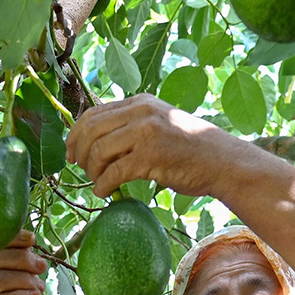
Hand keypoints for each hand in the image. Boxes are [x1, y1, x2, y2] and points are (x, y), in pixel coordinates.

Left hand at [65, 94, 249, 197]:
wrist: (222, 161)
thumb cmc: (190, 149)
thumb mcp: (159, 125)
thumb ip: (131, 127)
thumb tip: (94, 142)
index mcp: (140, 102)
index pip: (93, 113)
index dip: (75, 135)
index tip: (71, 153)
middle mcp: (141, 112)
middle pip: (90, 130)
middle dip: (79, 153)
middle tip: (81, 170)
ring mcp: (146, 132)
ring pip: (98, 151)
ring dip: (91, 171)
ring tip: (97, 182)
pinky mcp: (151, 156)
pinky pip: (113, 172)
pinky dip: (103, 185)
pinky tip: (105, 192)